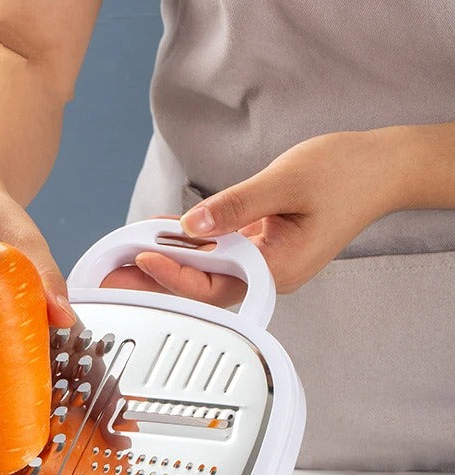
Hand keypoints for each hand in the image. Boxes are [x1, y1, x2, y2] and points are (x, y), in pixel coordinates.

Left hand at [103, 130, 398, 304]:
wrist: (380, 169)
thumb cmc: (346, 175)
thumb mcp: (286, 182)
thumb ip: (236, 206)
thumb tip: (191, 225)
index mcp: (279, 270)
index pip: (215, 285)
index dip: (176, 273)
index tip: (145, 257)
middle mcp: (267, 274)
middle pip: (201, 284)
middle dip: (158, 276)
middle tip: (116, 271)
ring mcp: (263, 262)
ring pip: (205, 269)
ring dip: (168, 258)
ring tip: (126, 254)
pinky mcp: (259, 247)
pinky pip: (217, 250)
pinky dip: (190, 240)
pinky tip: (161, 230)